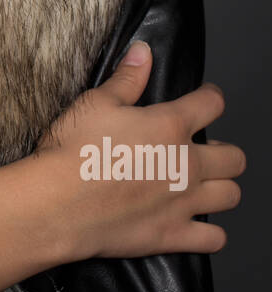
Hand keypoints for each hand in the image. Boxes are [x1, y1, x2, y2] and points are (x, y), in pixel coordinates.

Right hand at [34, 40, 245, 262]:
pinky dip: (211, 234)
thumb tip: (143, 52)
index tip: (206, 99)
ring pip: (230, 195)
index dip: (211, 98)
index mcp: (170, 126)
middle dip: (224, 151)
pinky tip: (198, 226)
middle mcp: (186, 164)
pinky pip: (213, 239)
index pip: (212, 104)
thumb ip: (127, 78)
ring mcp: (183, 202)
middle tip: (205, 150)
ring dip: (222, 189)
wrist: (57, 203)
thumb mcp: (95, 103)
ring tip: (204, 186)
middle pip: (234, 157)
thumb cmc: (72, 152)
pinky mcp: (172, 234)